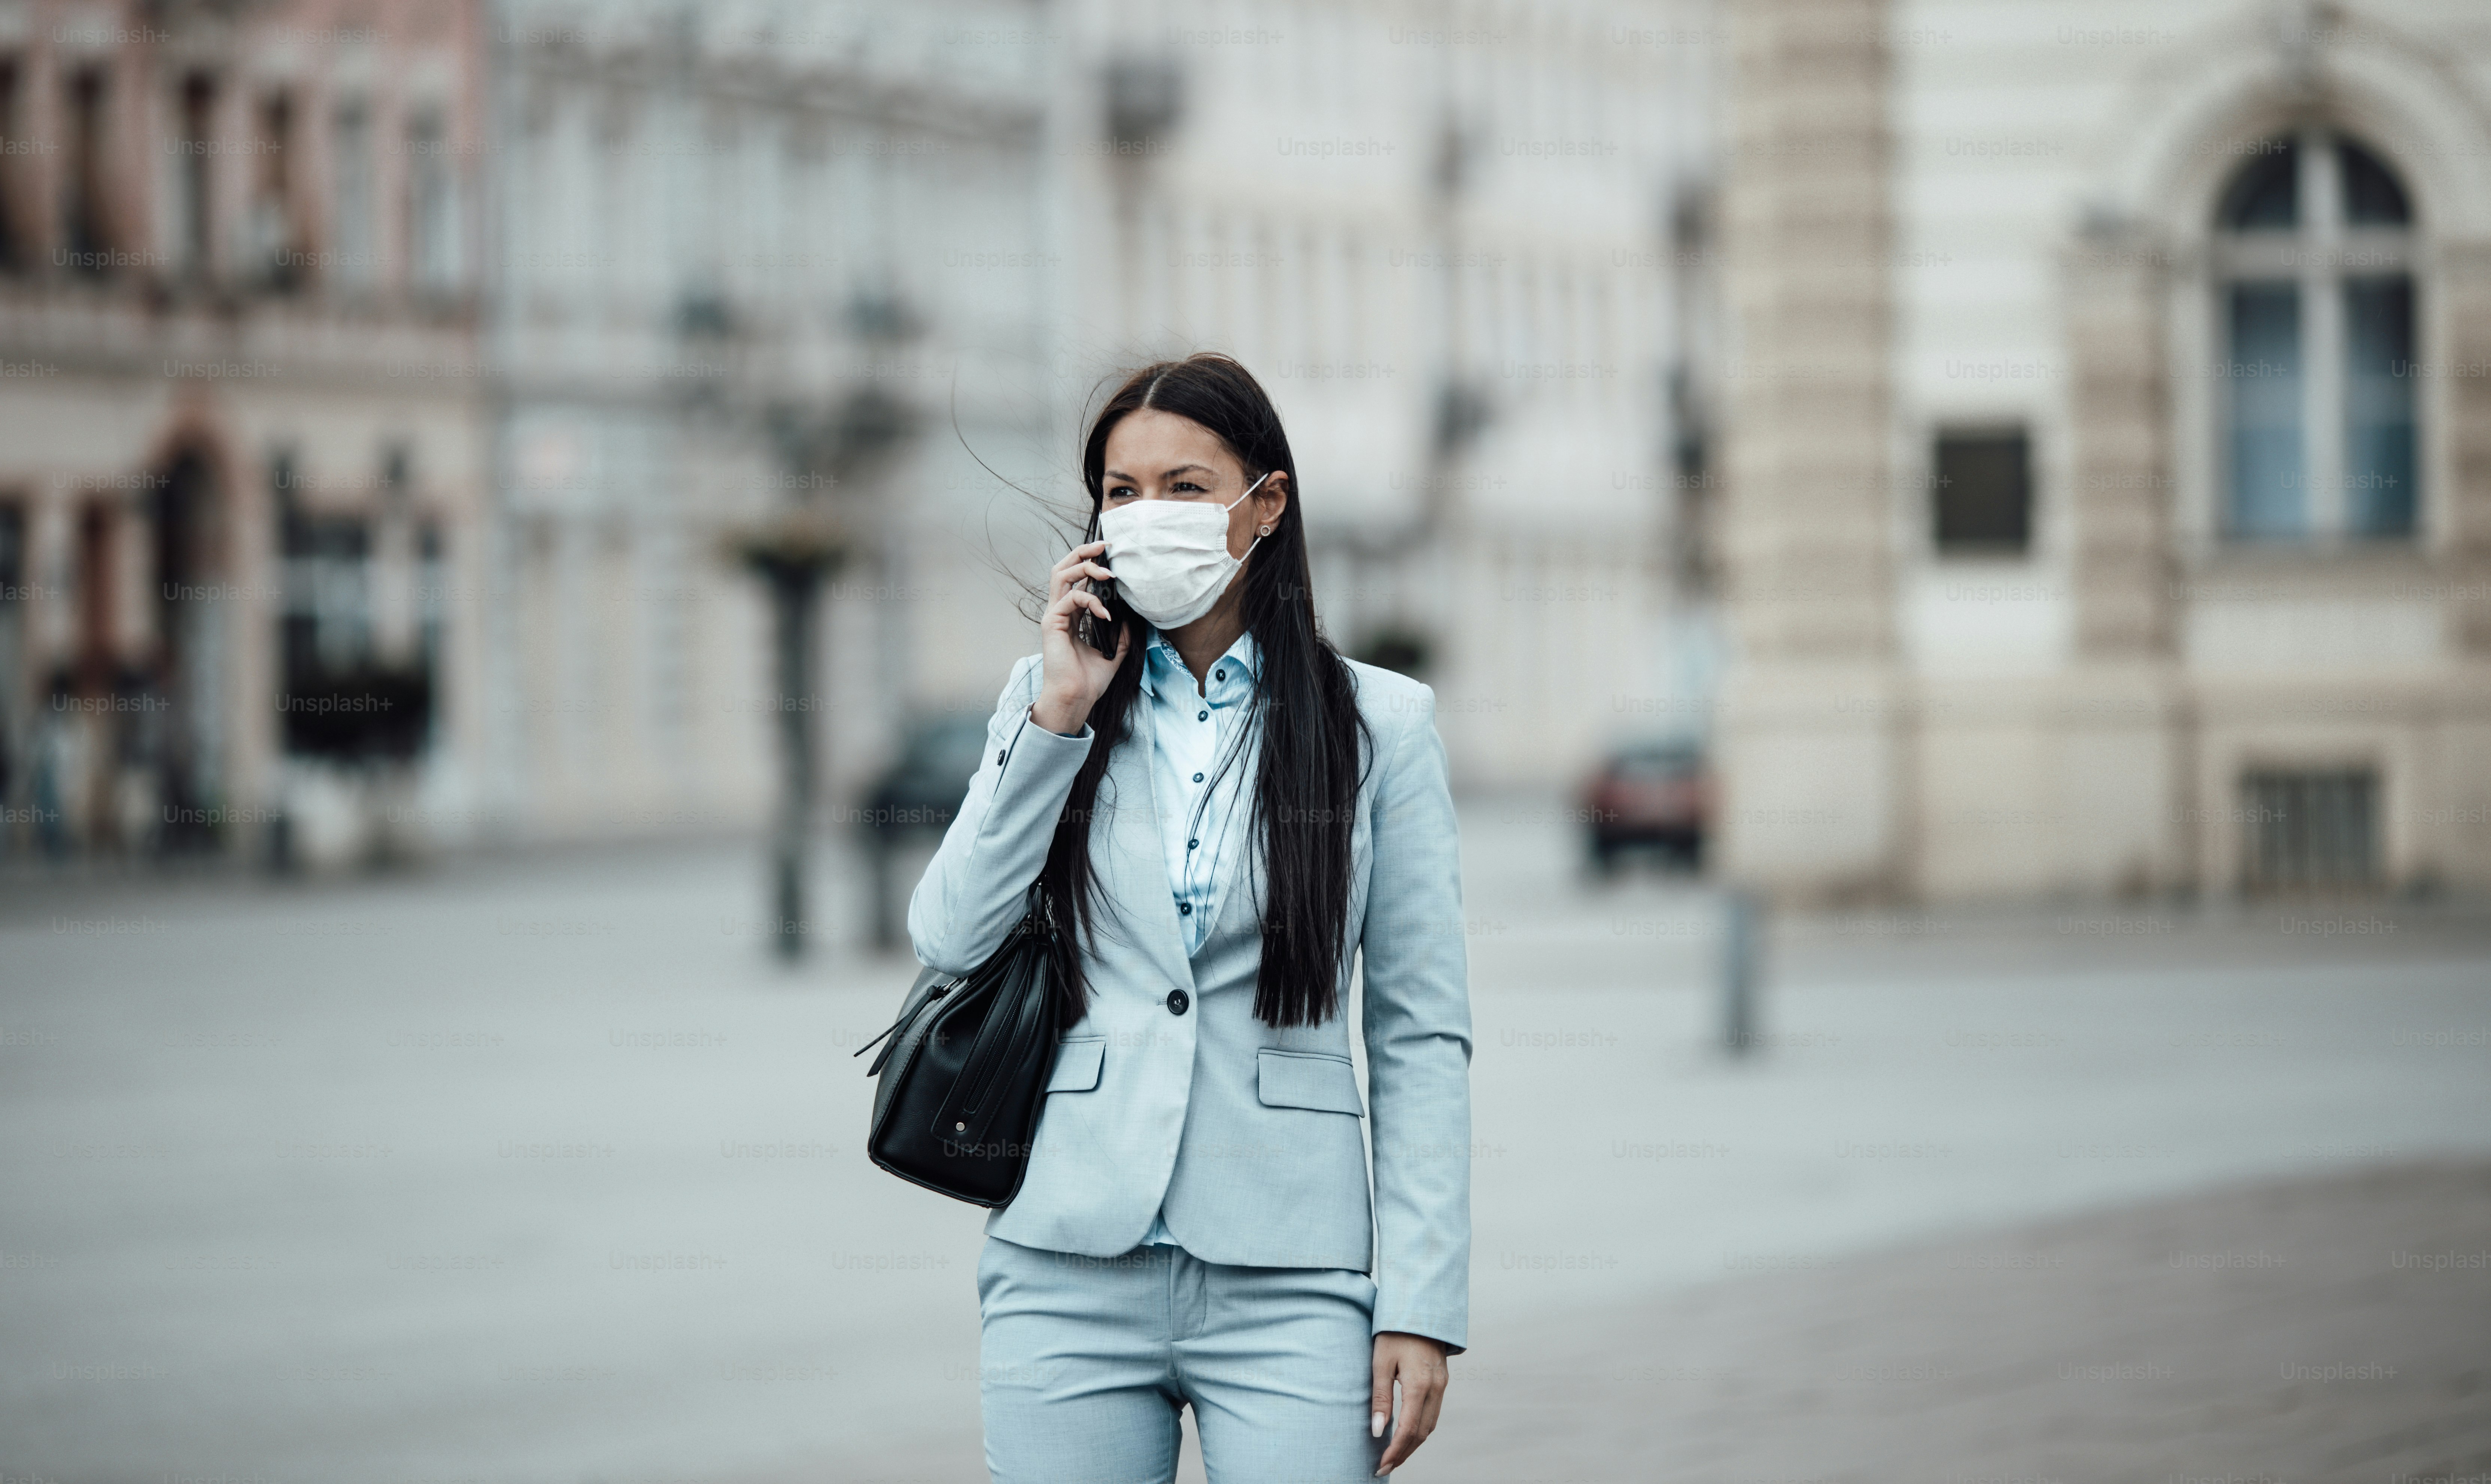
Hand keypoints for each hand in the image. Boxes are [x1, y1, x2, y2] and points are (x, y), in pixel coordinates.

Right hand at [1032, 540, 1127, 733]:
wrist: (1076, 698)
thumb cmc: (1089, 680)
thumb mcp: (1114, 652)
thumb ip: (1121, 633)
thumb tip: (1132, 616)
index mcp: (1072, 615)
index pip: (1078, 580)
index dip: (1092, 564)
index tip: (1112, 556)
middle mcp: (1060, 611)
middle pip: (1064, 568)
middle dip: (1083, 553)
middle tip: (1105, 546)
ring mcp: (1054, 615)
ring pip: (1061, 575)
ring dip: (1085, 568)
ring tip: (1108, 573)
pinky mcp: (1051, 623)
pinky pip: (1071, 599)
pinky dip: (1091, 601)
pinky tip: (1106, 613)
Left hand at [1371, 1331, 1447, 1474]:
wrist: (1419, 1306)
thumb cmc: (1394, 1331)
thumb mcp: (1380, 1362)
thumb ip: (1380, 1398)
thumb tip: (1377, 1431)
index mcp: (1419, 1384)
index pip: (1408, 1430)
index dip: (1395, 1451)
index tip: (1381, 1465)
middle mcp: (1436, 1388)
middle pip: (1422, 1433)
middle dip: (1404, 1453)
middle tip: (1385, 1467)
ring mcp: (1442, 1384)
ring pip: (1430, 1425)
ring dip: (1413, 1443)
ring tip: (1394, 1455)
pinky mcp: (1442, 1380)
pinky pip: (1433, 1412)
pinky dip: (1420, 1428)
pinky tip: (1407, 1433)